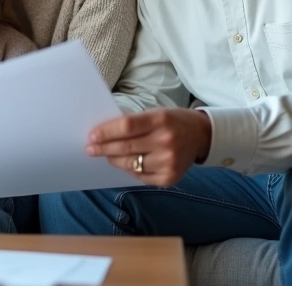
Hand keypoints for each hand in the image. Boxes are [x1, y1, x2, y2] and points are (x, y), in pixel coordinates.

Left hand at [86, 108, 211, 186]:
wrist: (201, 135)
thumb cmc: (172, 122)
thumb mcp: (156, 114)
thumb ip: (134, 123)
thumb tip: (104, 135)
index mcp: (160, 120)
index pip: (126, 126)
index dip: (106, 132)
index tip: (92, 136)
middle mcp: (166, 141)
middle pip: (126, 147)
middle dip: (104, 149)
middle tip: (91, 150)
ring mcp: (169, 162)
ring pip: (131, 164)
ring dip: (114, 160)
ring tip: (107, 156)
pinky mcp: (170, 178)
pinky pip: (141, 177)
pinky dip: (130, 170)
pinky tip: (126, 164)